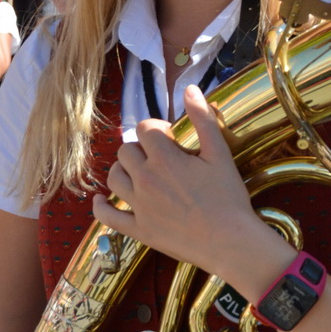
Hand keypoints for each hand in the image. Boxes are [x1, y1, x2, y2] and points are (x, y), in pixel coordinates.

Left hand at [93, 85, 272, 281]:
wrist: (230, 242)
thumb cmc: (228, 198)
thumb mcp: (220, 153)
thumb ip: (203, 119)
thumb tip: (189, 89)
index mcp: (164, 158)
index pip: (144, 128)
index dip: (156, 128)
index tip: (170, 137)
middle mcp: (145, 179)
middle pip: (126, 151)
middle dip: (140, 148)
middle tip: (158, 157)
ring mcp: (139, 206)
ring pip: (114, 178)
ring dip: (122, 171)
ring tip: (138, 173)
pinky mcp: (139, 230)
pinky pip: (108, 217)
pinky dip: (101, 207)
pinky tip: (101, 201)